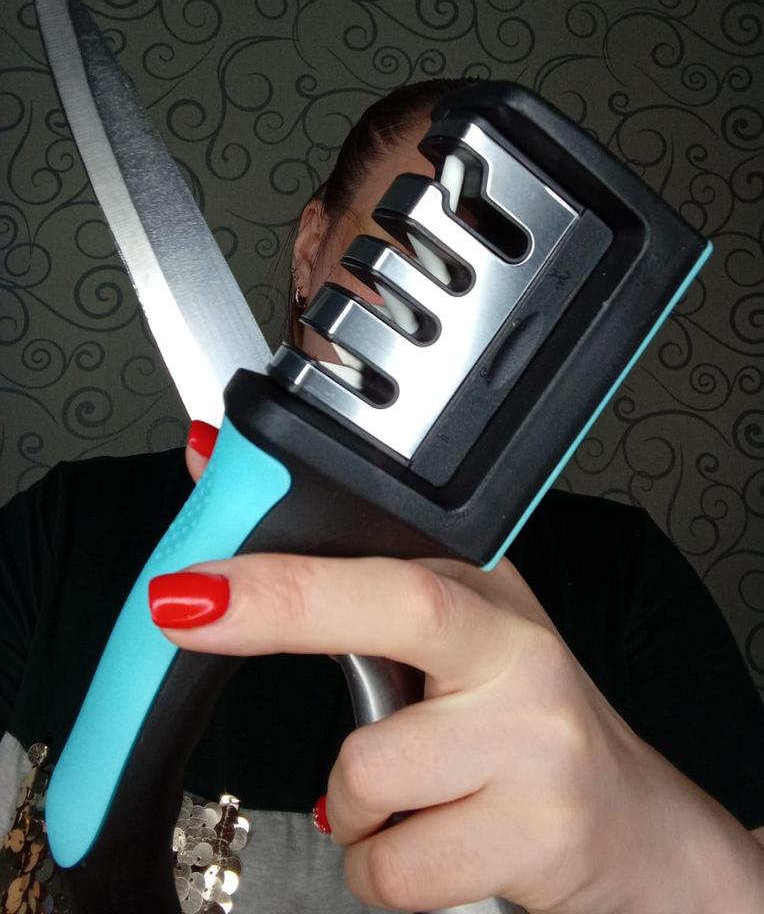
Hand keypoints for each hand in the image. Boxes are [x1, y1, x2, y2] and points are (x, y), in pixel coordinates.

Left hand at [169, 430, 763, 912]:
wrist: (629, 822)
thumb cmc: (520, 719)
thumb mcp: (448, 635)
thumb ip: (341, 577)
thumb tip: (217, 477)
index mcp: (485, 594)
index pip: (390, 563)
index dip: (288, 570)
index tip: (192, 583)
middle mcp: (517, 652)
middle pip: (400, 609)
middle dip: (283, 606)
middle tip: (191, 613)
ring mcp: (536, 743)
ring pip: (366, 775)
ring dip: (354, 805)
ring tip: (409, 791)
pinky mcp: (539, 834)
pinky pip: (391, 867)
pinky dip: (381, 865)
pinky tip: (431, 837)